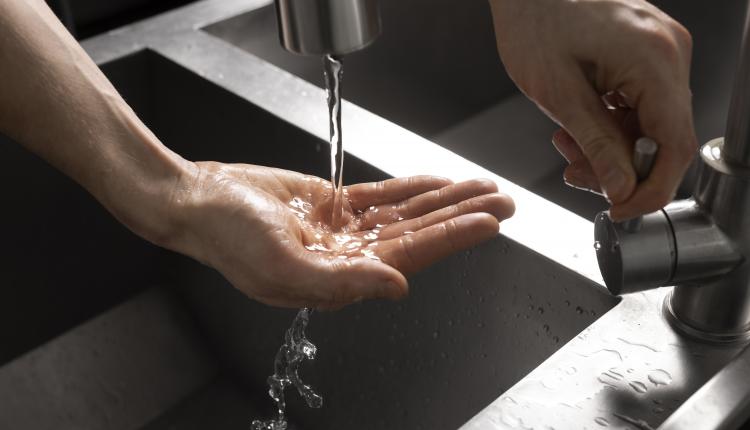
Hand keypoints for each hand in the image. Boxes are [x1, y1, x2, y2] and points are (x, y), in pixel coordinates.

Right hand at [165, 162, 514, 308]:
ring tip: (481, 187)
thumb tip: (399, 286)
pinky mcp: (331, 206)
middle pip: (418, 234)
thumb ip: (343, 281)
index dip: (452, 237)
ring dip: (443, 200)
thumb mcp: (282, 265)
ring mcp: (342, 231)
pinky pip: (380, 197)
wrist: (198, 202)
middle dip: (461, 216)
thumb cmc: (228, 239)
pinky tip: (434, 183)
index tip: (489, 220)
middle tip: (503, 201)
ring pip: (405, 214)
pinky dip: (409, 189)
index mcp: (340, 279)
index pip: (410, 255)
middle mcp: (348, 258)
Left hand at [489, 0, 696, 219]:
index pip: (675, 146)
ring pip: (650, 122)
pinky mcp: (646, 49)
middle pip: (663, 137)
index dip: (651, 188)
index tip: (622, 208)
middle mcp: (669, 52)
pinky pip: (640, 100)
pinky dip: (611, 121)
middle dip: (619, 166)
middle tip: (577, 173)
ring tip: (567, 145)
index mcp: (654, 60)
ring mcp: (660, 48)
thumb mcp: (558, 93)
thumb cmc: (533, 19)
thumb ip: (596, 144)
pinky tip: (578, 124)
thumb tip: (621, 187)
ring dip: (610, 145)